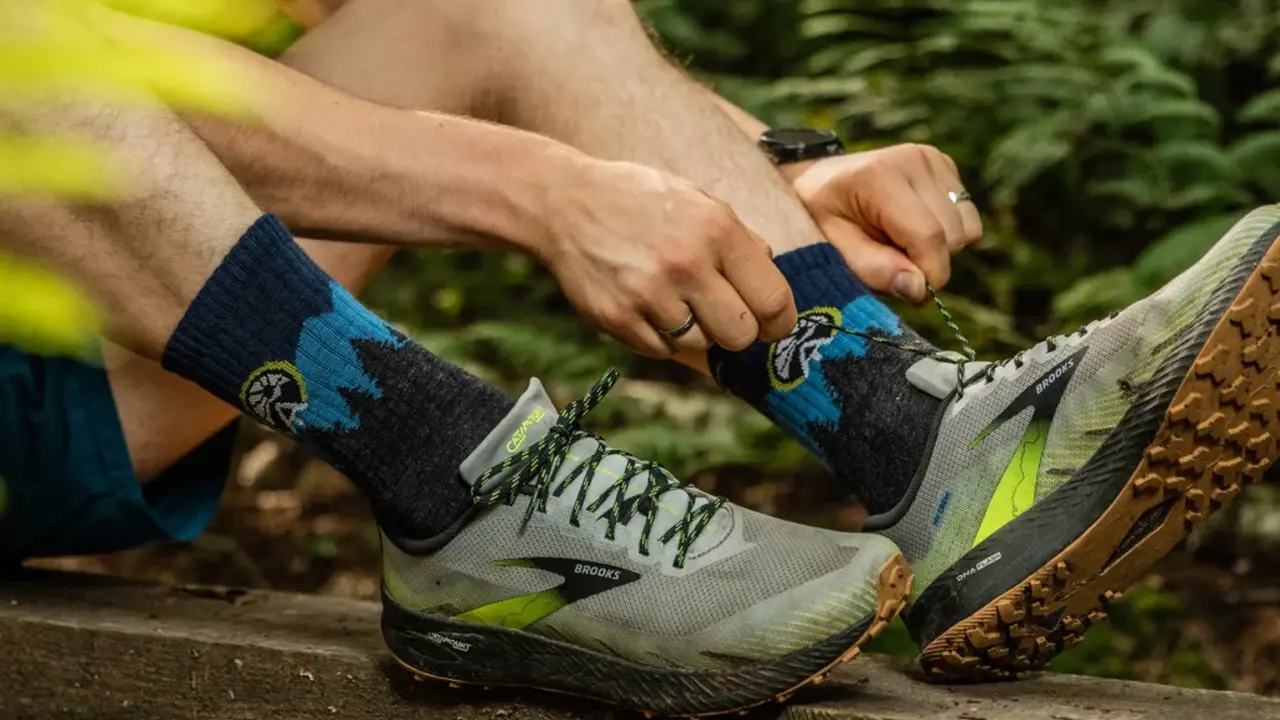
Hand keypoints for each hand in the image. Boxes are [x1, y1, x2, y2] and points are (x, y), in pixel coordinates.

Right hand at [537, 155, 796, 357]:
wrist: (565, 202)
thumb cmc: (641, 201)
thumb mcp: (698, 201)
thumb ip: (740, 240)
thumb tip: (771, 284)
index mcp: (717, 230)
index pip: (772, 300)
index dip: (779, 321)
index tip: (773, 325)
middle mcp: (687, 264)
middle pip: (740, 335)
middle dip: (739, 333)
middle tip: (728, 320)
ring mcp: (650, 294)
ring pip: (700, 347)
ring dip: (697, 333)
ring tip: (678, 303)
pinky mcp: (618, 318)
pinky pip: (661, 350)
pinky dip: (662, 337)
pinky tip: (649, 307)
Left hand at [791, 144, 982, 304]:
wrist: (819, 179)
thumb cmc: (824, 217)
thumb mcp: (836, 249)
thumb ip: (876, 270)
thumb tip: (920, 289)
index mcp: (882, 177)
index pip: (929, 236)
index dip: (928, 275)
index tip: (912, 294)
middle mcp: (915, 160)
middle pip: (952, 236)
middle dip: (929, 263)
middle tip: (893, 261)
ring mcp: (933, 160)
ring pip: (967, 229)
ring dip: (940, 249)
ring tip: (901, 243)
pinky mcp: (945, 166)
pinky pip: (967, 217)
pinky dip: (946, 232)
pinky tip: (913, 228)